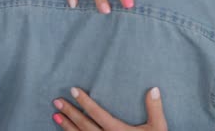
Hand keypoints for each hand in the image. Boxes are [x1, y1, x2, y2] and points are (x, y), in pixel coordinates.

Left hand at [52, 87, 167, 130]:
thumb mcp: (158, 128)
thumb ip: (155, 109)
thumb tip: (154, 88)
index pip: (97, 113)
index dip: (84, 101)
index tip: (73, 90)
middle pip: (84, 124)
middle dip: (70, 112)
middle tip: (56, 101)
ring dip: (66, 126)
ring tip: (55, 115)